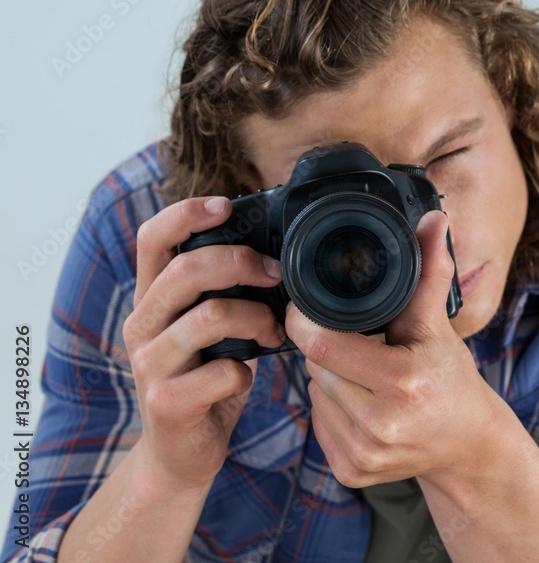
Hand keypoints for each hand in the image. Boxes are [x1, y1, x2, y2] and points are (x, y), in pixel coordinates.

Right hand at [122, 196, 286, 492]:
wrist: (181, 454)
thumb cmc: (206, 379)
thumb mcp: (210, 330)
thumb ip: (224, 293)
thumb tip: (277, 254)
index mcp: (152, 299)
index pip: (152, 239)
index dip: (186, 213)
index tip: (227, 204)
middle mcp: (142, 325)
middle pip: (186, 270)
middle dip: (242, 263)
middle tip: (277, 275)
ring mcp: (150, 365)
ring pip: (209, 317)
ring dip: (256, 319)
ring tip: (275, 332)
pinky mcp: (167, 403)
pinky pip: (223, 371)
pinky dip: (247, 371)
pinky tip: (250, 377)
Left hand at [288, 209, 503, 488]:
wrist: (467, 444)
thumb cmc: (452, 379)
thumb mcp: (439, 325)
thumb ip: (429, 271)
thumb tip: (432, 219)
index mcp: (402, 383)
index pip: (323, 345)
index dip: (307, 320)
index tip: (309, 306)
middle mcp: (380, 425)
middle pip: (316, 367)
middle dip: (327, 348)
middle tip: (358, 341)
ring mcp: (363, 454)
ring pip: (314, 394)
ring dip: (328, 377)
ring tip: (365, 372)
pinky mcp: (350, 472)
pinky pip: (318, 423)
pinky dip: (331, 407)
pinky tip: (361, 402)